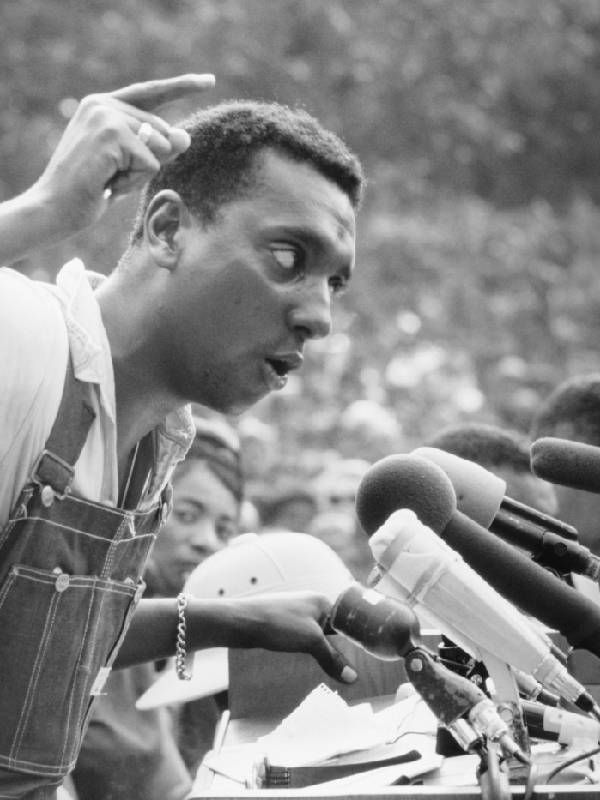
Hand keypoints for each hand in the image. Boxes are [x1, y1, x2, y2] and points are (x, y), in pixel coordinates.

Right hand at [33, 73, 214, 234]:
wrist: (55, 207)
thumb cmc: (91, 190)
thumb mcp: (129, 167)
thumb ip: (156, 150)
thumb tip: (186, 136)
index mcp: (105, 105)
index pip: (152, 93)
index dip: (183, 87)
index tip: (210, 81)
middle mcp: (104, 104)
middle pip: (163, 130)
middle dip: (151, 161)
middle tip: (115, 176)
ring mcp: (106, 116)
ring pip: (159, 147)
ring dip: (141, 173)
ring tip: (109, 178)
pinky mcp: (111, 134)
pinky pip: (150, 163)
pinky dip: (135, 180)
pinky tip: (108, 182)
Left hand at [234, 591, 357, 684]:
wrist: (242, 622)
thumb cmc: (278, 625)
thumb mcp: (310, 641)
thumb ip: (332, 659)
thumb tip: (353, 678)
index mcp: (322, 602)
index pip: (348, 620)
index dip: (357, 640)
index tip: (366, 660)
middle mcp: (311, 606)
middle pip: (333, 631)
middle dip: (340, 651)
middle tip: (352, 673)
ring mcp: (297, 615)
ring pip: (318, 638)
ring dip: (323, 654)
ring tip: (334, 675)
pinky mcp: (284, 626)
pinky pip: (304, 641)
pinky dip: (309, 653)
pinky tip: (310, 668)